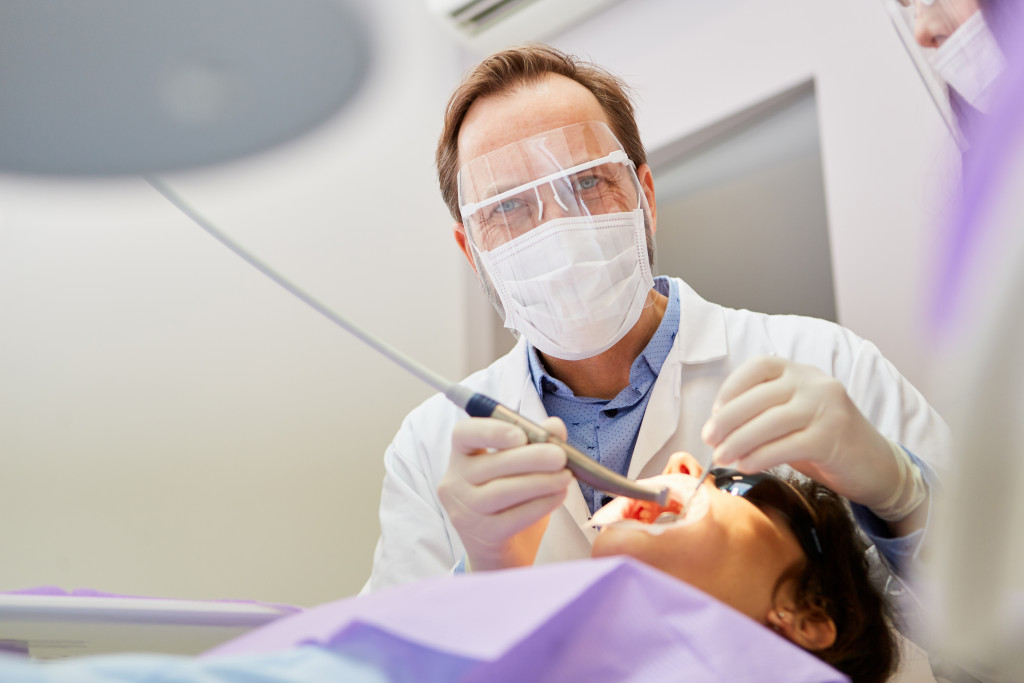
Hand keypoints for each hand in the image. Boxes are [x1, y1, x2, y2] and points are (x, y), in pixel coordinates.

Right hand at [438, 416, 573, 571]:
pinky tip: (558, 497)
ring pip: (502, 491)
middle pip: (489, 464)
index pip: (463, 434)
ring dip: (539, 482)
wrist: (502, 552)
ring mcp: (464, 511)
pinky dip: (540, 505)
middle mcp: (455, 482)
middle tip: (560, 456)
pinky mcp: (481, 535)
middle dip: (530, 458)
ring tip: (566, 477)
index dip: (490, 430)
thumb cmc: (511, 502)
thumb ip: (536, 442)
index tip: (521, 434)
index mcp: (462, 456)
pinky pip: (513, 517)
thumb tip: (554, 426)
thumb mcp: (522, 469)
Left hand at [701, 356, 899, 507]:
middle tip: (709, 439)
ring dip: (738, 441)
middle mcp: (814, 383)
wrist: (877, 465)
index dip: (731, 387)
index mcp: (801, 371)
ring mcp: (826, 408)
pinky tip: (745, 465)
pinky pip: (786, 445)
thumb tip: (717, 427)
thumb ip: (762, 413)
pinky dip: (760, 457)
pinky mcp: (832, 437)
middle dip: (727, 420)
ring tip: (721, 457)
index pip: (759, 366)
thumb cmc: (824, 440)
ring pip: (770, 421)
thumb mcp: (793, 416)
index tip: (715, 412)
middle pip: (759, 397)